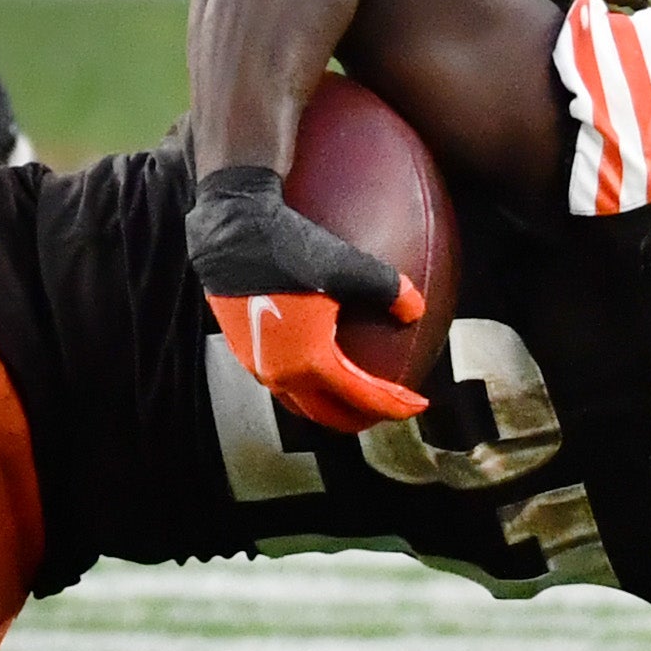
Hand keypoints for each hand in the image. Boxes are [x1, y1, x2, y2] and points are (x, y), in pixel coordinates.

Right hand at [185, 164, 427, 433]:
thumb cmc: (286, 248)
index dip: (395, 405)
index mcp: (310, 361)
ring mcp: (258, 364)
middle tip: (384, 410)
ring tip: (349, 394)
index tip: (418, 405)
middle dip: (358, 418)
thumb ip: (389, 290)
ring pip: (299, 401)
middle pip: (326, 414)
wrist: (232, 231)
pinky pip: (280, 381)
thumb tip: (415, 310)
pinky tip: (314, 361)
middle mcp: (281, 373)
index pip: (361, 398)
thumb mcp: (349, 265)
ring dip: (328, 404)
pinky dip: (305, 385)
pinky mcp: (244, 350)